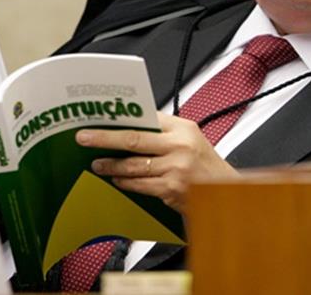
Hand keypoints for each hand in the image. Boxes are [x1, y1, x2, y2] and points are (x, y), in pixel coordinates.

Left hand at [77, 112, 239, 211]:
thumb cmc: (206, 165)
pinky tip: (117, 180)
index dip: (122, 119)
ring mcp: (175, 169)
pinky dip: (125, 182)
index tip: (101, 119)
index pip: (147, 118)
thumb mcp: (191, 138)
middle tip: (85, 138)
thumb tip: (133, 124)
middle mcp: (179, 146)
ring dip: (111, 166)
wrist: (225, 191)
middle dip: (105, 138)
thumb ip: (165, 131)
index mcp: (183, 128)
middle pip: (134, 139)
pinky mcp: (170, 189)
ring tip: (98, 164)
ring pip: (133, 166)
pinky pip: (140, 185)